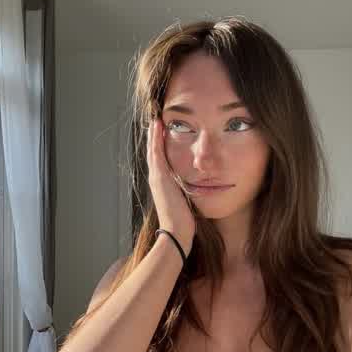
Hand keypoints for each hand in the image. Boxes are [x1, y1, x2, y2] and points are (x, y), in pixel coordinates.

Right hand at [146, 117, 195, 256]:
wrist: (176, 232)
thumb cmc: (184, 222)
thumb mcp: (186, 203)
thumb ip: (188, 194)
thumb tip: (198, 190)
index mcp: (163, 184)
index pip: (160, 160)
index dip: (160, 146)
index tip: (164, 133)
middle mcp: (156, 178)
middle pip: (154, 152)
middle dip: (155, 137)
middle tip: (157, 121)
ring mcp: (156, 177)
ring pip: (153, 150)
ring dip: (154, 134)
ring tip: (156, 119)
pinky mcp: (159, 177)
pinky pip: (156, 153)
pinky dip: (155, 139)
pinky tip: (158, 126)